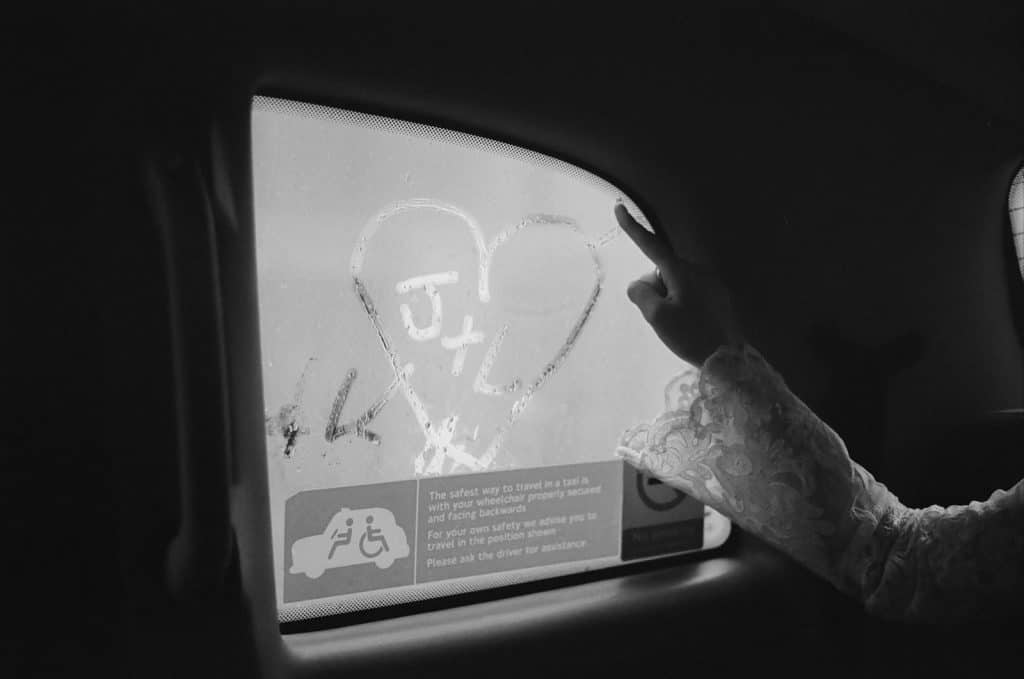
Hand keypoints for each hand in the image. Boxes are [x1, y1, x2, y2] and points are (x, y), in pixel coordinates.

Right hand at [615, 202, 740, 365]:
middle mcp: (698, 270)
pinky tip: (691, 327)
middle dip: (655, 288)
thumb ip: (640, 293)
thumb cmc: (690, 335)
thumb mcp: (657, 317)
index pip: (651, 245)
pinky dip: (683, 305)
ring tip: (679, 326)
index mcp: (681, 271)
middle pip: (662, 271)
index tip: (620, 208)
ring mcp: (711, 283)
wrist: (728, 358)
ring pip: (676, 284)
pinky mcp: (719, 296)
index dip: (633, 228)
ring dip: (670, 299)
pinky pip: (691, 293)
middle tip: (662, 318)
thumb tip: (640, 284)